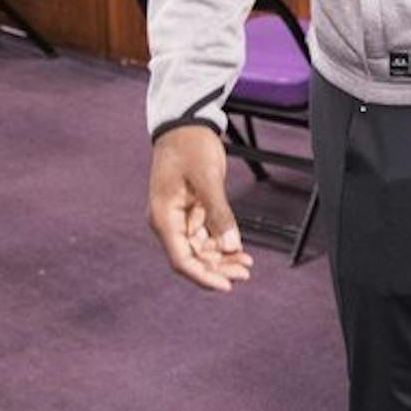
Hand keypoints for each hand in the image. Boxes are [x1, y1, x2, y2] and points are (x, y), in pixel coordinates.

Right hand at [147, 125, 252, 291]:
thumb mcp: (208, 178)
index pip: (182, 259)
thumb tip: (231, 246)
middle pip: (192, 258)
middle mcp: (168, 222)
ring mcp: (180, 218)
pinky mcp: (191, 211)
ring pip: (200, 250)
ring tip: (246, 265)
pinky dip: (222, 244)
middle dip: (217, 269)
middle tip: (245, 273)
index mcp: (164, 216)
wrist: (186, 124)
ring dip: (222, 259)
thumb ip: (219, 212)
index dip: (203, 276)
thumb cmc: (191, 146)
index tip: (225, 286)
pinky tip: (240, 250)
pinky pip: (206, 236)